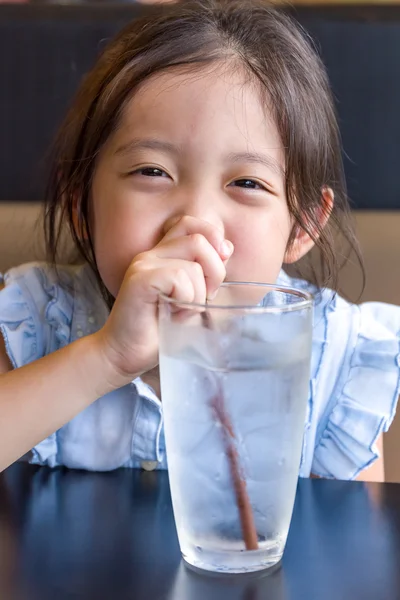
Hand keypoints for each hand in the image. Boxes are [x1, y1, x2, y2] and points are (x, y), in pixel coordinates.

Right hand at [96, 216, 233, 385]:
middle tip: (205, 298)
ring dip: (198, 295)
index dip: (212, 239)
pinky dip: (186, 301)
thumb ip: (207, 272)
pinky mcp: (140, 279)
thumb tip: (226, 249)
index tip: (218, 267)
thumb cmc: (159, 330)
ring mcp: (143, 265)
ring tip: (181, 312)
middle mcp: (151, 254)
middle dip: (215, 272)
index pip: (191, 224)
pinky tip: (172, 315)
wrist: (126, 354)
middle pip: (199, 240)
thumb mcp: (192, 298)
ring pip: (193, 265)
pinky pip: (180, 279)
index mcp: (162, 255)